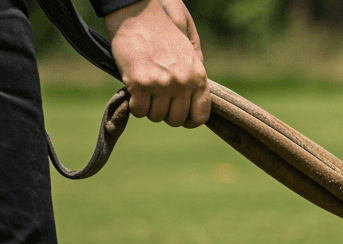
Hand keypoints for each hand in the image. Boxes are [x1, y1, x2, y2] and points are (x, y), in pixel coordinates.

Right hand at [104, 0, 210, 127]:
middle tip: (157, 101)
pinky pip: (139, 111)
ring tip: (145, 92)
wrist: (139, 16)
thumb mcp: (189, 56)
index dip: (190, 121)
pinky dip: (135, 106)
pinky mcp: (139, 83)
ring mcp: (161, 84)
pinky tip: (134, 93)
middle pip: (176, 120)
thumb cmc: (163, 36)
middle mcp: (182, 83)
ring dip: (148, 109)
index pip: (201, 115)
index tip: (180, 117)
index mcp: (198, 77)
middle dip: (166, 114)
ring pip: (156, 117)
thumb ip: (193, 80)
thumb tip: (193, 107)